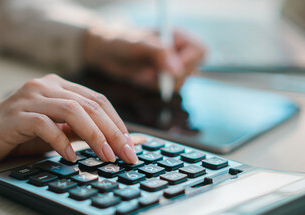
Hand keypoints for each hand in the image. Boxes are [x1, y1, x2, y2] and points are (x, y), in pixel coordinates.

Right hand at [0, 74, 137, 163]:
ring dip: (94, 135)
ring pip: (72, 111)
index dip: (118, 123)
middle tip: (127, 155)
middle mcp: (48, 86)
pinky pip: (44, 125)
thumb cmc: (20, 131)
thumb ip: (80, 130)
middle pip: (91, 105)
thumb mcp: (57, 129)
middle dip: (113, 132)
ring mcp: (31, 98)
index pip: (98, 101)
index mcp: (61, 86)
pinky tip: (70, 157)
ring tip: (106, 156)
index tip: (130, 146)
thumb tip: (114, 142)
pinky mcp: (16, 115)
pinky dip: (61, 141)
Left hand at [84, 27, 204, 90]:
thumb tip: (177, 71)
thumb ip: (159, 54)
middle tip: (150, 70)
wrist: (104, 52)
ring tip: (143, 72)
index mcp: (177, 35)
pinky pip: (166, 89)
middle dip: (169, 76)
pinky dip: (153, 86)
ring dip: (159, 82)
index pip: (200, 51)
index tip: (168, 69)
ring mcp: (170, 65)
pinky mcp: (161, 77)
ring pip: (178, 83)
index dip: (187, 63)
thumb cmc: (119, 40)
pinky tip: (142, 77)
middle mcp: (177, 50)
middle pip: (191, 71)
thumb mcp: (138, 44)